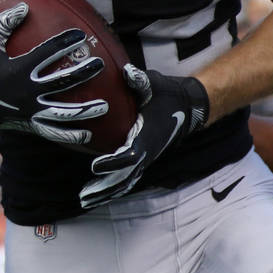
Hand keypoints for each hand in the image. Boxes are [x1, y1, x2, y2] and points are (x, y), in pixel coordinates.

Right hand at [0, 2, 107, 145]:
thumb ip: (4, 24)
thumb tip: (24, 6)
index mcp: (18, 69)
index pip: (47, 53)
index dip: (64, 43)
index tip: (80, 35)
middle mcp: (26, 91)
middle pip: (62, 81)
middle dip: (84, 72)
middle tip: (100, 64)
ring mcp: (29, 110)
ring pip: (62, 111)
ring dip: (85, 110)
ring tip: (104, 105)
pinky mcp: (28, 124)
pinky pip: (52, 132)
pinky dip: (69, 135)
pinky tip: (87, 135)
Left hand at [79, 66, 208, 208]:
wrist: (188, 107)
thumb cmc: (168, 95)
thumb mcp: (156, 84)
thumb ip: (141, 81)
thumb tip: (127, 72)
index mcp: (148, 137)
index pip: (130, 155)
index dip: (113, 162)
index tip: (96, 166)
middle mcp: (147, 152)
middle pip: (125, 176)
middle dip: (105, 187)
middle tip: (85, 196)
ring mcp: (146, 158)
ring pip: (126, 181)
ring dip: (107, 191)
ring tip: (86, 200)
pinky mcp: (143, 158)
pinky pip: (128, 178)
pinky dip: (114, 187)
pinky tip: (98, 194)